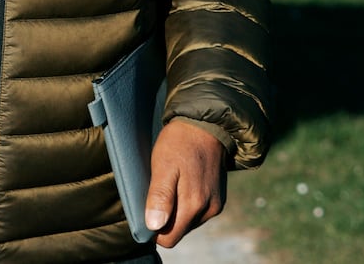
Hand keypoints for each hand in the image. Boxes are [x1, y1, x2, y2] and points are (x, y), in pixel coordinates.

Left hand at [144, 119, 226, 247]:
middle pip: (178, 231)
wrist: (206, 126)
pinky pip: (197, 212)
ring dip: (176, 211)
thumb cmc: (179, 144)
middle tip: (155, 192)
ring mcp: (215, 205)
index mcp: (194, 204)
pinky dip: (186, 204)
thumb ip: (160, 197)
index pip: (170, 238)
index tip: (145, 211)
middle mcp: (208, 209)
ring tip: (169, 185)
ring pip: (188, 222)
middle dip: (164, 219)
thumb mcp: (163, 166)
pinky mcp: (218, 199)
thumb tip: (155, 227)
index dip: (154, 230)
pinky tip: (181, 185)